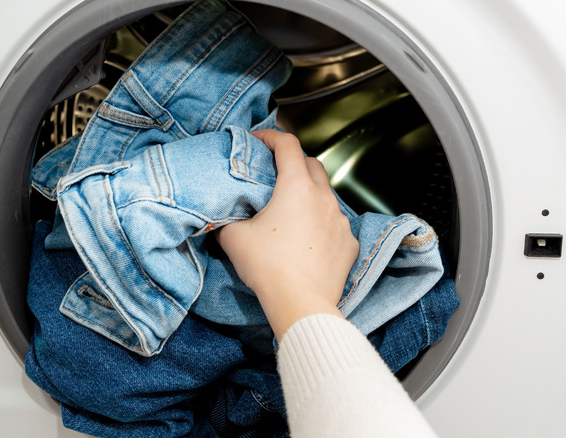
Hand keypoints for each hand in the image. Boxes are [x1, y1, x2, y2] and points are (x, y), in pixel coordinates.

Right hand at [216, 129, 358, 338]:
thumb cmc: (268, 267)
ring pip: (326, 194)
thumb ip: (226, 219)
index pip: (287, 145)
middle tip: (274, 172)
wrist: (301, 303)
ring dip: (309, 193)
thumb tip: (221, 217)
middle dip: (293, 161)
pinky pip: (335, 223)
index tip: (259, 140)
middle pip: (312, 163)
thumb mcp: (233, 238)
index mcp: (296, 186)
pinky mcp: (349, 243)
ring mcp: (340, 220)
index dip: (271, 136)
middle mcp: (323, 197)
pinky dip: (321, 221)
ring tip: (290, 208)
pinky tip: (307, 237)